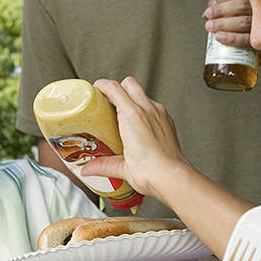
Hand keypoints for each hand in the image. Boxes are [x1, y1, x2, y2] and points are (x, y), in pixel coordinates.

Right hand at [81, 78, 192, 205]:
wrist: (172, 177)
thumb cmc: (151, 171)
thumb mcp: (122, 167)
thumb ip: (103, 165)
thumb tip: (88, 168)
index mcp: (132, 115)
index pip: (114, 88)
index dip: (102, 86)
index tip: (95, 90)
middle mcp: (147, 110)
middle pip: (129, 83)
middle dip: (117, 88)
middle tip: (108, 101)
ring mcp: (160, 114)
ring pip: (143, 94)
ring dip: (132, 98)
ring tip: (123, 114)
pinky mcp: (168, 121)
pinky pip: (154, 107)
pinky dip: (144, 110)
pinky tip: (140, 125)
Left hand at [203, 0, 252, 48]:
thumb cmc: (253, 28)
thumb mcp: (242, 12)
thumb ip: (227, 6)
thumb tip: (210, 6)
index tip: (211, 4)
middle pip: (242, 5)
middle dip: (221, 10)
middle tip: (208, 15)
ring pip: (244, 21)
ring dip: (223, 23)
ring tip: (210, 26)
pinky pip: (247, 40)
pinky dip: (232, 38)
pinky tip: (220, 37)